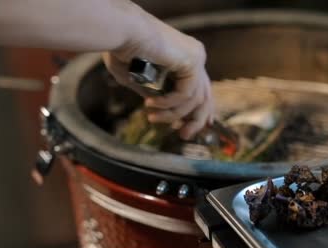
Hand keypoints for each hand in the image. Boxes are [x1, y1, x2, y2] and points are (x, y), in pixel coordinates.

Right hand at [102, 13, 213, 139]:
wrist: (121, 32)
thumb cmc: (122, 48)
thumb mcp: (136, 77)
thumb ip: (151, 91)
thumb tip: (158, 107)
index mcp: (185, 57)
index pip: (200, 88)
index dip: (199, 111)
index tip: (190, 128)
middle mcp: (194, 56)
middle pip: (206, 96)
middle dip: (196, 120)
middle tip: (183, 136)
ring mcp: (196, 57)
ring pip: (195, 100)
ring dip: (172, 114)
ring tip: (152, 118)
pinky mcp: (193, 61)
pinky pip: (186, 94)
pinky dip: (169, 104)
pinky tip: (150, 104)